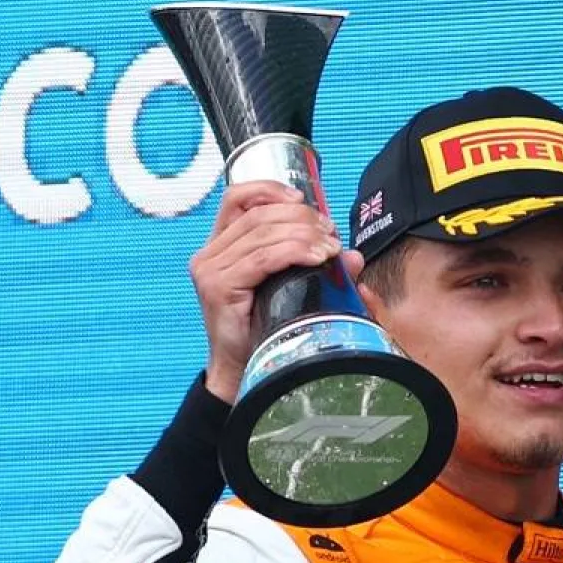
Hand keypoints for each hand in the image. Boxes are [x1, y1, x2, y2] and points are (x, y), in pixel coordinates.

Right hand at [191, 181, 365, 402]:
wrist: (243, 372)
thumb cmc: (264, 330)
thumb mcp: (289, 289)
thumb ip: (315, 266)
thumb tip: (353, 256)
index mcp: (219, 246)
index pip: (237, 198)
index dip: (271, 190)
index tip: (303, 200)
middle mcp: (209, 254)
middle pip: (258, 214)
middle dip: (301, 218)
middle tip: (330, 233)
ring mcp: (210, 270)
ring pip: (262, 233)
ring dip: (303, 235)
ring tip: (330, 248)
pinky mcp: (218, 288)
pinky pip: (262, 258)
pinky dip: (293, 252)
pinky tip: (317, 257)